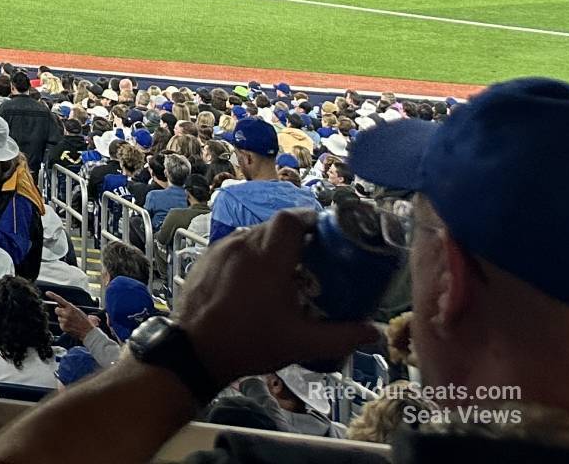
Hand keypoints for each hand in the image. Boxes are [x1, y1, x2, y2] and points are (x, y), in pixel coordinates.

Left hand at [55, 299, 96, 340]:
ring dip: (63, 319)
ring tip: (71, 322)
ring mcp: (64, 321)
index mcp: (71, 308)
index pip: (60, 300)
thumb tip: (62, 305)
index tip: (47, 293)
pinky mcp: (63, 327)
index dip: (53, 296)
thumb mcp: (78, 311)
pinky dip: (64, 325)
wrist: (88, 332)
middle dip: (60, 311)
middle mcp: (66, 314)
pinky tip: (71, 326)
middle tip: (66, 314)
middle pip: (56, 310)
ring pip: (59, 318)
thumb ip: (69, 307)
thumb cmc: (85, 321)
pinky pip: (60, 324)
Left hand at [172, 209, 382, 385]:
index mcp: (268, 258)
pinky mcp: (205, 258)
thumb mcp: (302, 344)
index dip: (310, 219)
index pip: (291, 219)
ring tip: (287, 273)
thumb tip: (374, 332)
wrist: (195, 349)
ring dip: (272, 247)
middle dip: (296, 238)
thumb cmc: (251, 342)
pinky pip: (235, 246)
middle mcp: (242, 244)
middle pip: (274, 227)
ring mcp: (220, 249)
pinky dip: (250, 255)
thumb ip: (342, 336)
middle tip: (314, 259)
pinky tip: (257, 281)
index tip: (326, 233)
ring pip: (253, 235)